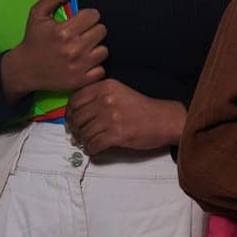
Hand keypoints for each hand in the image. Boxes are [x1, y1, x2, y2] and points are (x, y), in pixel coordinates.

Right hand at [0, 0, 106, 101]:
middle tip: (80, 35)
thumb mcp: (38, 14)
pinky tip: (82, 62)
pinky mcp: (81, 80)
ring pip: (104, 49)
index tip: (79, 21)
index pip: (94, 15)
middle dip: (92, 30)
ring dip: (95, 48)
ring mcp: (79, 66)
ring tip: (81, 48)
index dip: (87, 16)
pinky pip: (102, 68)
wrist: (23, 70)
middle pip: (102, 31)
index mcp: (64, 32)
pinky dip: (94, 66)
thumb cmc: (33, 40)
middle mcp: (73, 49)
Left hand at [65, 79, 183, 154]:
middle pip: (77, 118)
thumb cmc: (141, 108)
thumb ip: (97, 98)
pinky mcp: (117, 134)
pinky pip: (94, 145)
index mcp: (106, 86)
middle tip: (79, 135)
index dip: (70, 113)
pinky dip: (92, 149)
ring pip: (83, 133)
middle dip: (75, 130)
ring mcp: (112, 117)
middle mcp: (107, 99)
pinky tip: (96, 149)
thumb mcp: (119, 93)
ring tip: (89, 142)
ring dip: (83, 141)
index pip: (75, 100)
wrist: (166, 120)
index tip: (73, 121)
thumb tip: (71, 119)